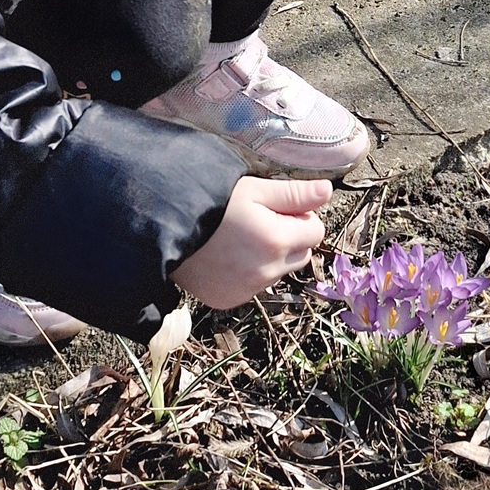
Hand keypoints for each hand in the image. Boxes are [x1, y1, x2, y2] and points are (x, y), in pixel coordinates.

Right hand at [172, 176, 330, 308]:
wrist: (163, 230)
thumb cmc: (208, 203)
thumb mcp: (252, 189)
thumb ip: (293, 194)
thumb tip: (326, 192)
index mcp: (276, 241)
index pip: (315, 231)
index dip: (299, 217)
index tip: (275, 209)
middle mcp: (266, 271)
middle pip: (301, 254)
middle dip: (289, 238)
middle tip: (258, 222)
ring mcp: (247, 290)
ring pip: (279, 271)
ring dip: (270, 257)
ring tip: (239, 239)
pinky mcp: (230, 300)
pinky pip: (255, 286)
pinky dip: (249, 273)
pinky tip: (227, 257)